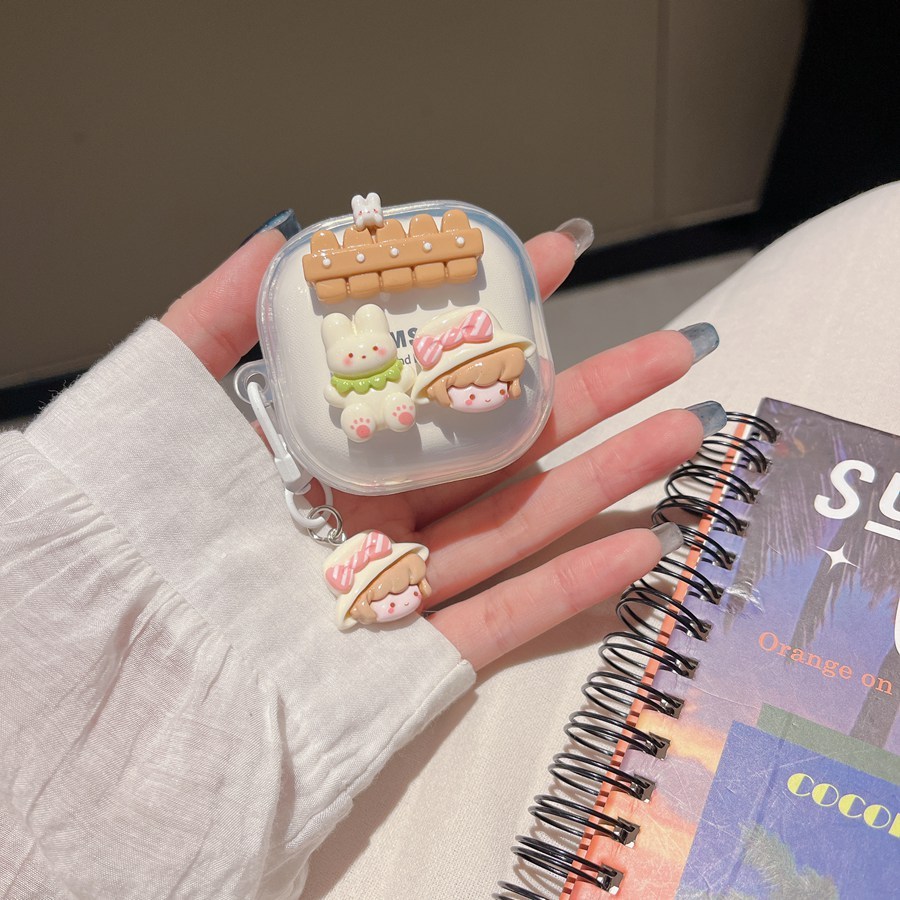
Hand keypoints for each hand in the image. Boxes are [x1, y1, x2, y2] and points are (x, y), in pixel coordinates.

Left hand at [162, 217, 711, 669]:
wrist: (112, 658)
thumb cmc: (134, 519)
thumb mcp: (169, 392)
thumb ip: (223, 310)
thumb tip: (290, 235)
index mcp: (334, 448)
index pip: (436, 371)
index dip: (498, 311)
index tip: (560, 258)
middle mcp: (378, 511)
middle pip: (502, 450)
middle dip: (591, 397)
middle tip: (672, 352)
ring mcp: (400, 584)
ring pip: (520, 526)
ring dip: (607, 483)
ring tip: (685, 432)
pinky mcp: (408, 662)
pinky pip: (501, 621)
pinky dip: (572, 589)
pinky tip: (642, 545)